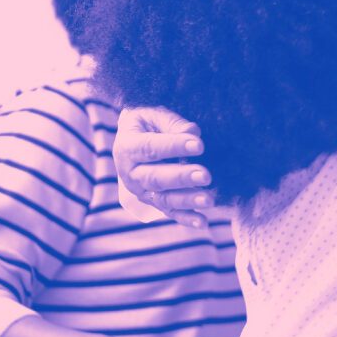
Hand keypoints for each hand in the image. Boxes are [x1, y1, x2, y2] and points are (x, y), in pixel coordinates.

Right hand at [114, 107, 213, 227]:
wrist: (135, 138)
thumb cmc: (149, 123)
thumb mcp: (154, 115)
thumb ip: (172, 123)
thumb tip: (192, 133)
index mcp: (128, 147)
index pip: (151, 147)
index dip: (174, 146)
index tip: (199, 145)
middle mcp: (131, 173)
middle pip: (155, 177)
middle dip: (182, 177)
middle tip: (206, 175)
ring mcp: (141, 191)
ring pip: (163, 198)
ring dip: (187, 200)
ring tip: (209, 199)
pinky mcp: (154, 201)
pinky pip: (170, 212)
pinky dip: (186, 218)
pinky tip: (203, 222)